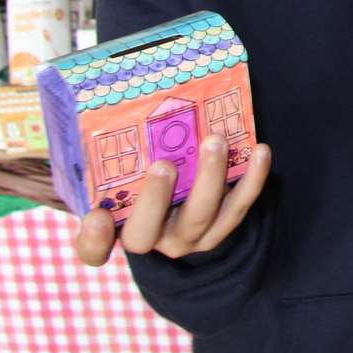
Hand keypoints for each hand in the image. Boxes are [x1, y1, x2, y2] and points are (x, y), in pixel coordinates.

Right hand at [73, 135, 270, 266]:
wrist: (183, 209)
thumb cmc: (143, 180)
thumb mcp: (119, 174)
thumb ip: (106, 155)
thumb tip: (96, 103)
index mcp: (116, 228)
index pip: (92, 249)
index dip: (93, 239)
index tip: (97, 217)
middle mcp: (152, 239)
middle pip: (147, 232)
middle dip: (155, 199)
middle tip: (163, 165)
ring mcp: (189, 237)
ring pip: (200, 216)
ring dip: (210, 178)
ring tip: (216, 140)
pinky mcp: (221, 227)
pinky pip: (239, 207)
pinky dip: (252, 179)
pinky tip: (259, 151)